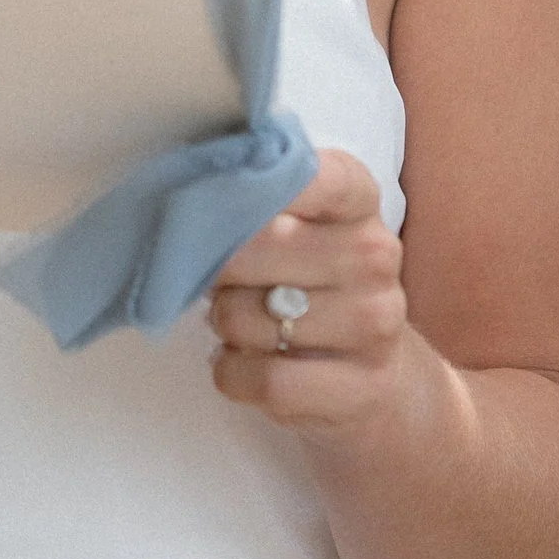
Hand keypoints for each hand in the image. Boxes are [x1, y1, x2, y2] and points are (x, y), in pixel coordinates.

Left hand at [205, 149, 412, 432]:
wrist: (374, 379)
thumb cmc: (311, 289)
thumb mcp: (296, 231)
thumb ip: (253, 202)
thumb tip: (183, 195)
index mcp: (356, 202)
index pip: (306, 172)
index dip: (247, 185)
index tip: (213, 200)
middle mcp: (374, 255)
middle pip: (259, 242)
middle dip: (217, 267)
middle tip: (220, 280)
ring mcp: (375, 322)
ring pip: (247, 316)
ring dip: (224, 324)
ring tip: (240, 323)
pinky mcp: (361, 385)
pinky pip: (262, 378)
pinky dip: (232, 372)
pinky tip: (242, 362)